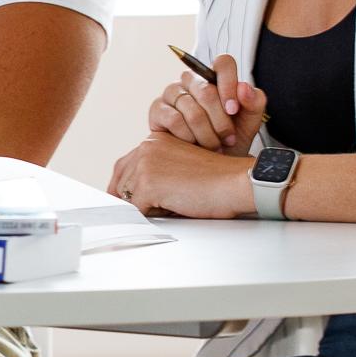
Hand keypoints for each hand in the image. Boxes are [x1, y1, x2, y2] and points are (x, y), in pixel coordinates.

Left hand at [109, 132, 254, 219]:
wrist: (235, 182)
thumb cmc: (218, 178)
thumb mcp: (181, 166)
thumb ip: (158, 171)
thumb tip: (134, 195)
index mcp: (155, 140)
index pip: (124, 165)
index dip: (124, 186)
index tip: (126, 199)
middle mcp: (147, 147)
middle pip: (120, 181)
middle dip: (130, 198)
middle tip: (147, 210)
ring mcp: (146, 164)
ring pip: (128, 196)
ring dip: (145, 207)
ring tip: (173, 205)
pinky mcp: (148, 183)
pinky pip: (137, 210)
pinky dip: (152, 216)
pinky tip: (174, 209)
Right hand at [148, 56, 266, 156]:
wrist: (208, 166)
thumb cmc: (228, 141)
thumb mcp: (249, 124)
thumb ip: (254, 103)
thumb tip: (244, 87)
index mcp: (215, 77)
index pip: (223, 63)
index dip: (229, 85)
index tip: (233, 110)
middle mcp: (191, 80)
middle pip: (206, 91)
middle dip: (221, 121)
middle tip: (228, 139)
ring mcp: (172, 93)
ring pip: (191, 108)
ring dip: (206, 134)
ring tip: (214, 147)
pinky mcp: (157, 109)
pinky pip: (174, 120)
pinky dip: (188, 137)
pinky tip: (193, 145)